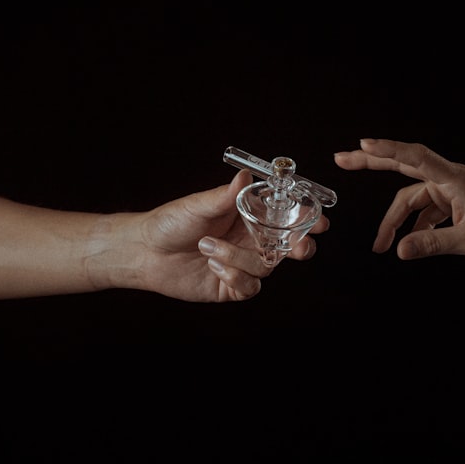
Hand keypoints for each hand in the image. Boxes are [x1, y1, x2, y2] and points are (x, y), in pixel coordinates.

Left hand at [103, 170, 329, 301]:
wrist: (143, 252)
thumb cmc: (169, 222)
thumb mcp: (197, 205)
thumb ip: (224, 196)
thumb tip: (244, 176)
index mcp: (248, 216)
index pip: (286, 217)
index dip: (307, 220)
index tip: (320, 220)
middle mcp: (250, 241)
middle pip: (289, 247)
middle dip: (300, 248)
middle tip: (298, 248)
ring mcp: (242, 264)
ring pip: (266, 267)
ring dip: (240, 258)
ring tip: (208, 248)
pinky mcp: (231, 286)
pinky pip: (249, 287)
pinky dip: (235, 277)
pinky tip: (214, 267)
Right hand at [334, 138, 464, 270]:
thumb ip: (433, 243)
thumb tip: (400, 250)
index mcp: (456, 179)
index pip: (416, 158)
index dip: (388, 150)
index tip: (363, 145)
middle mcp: (450, 178)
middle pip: (404, 165)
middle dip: (372, 163)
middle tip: (342, 159)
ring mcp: (451, 188)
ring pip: (411, 197)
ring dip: (395, 219)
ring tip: (380, 244)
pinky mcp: (453, 200)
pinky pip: (424, 209)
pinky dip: (413, 224)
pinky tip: (407, 242)